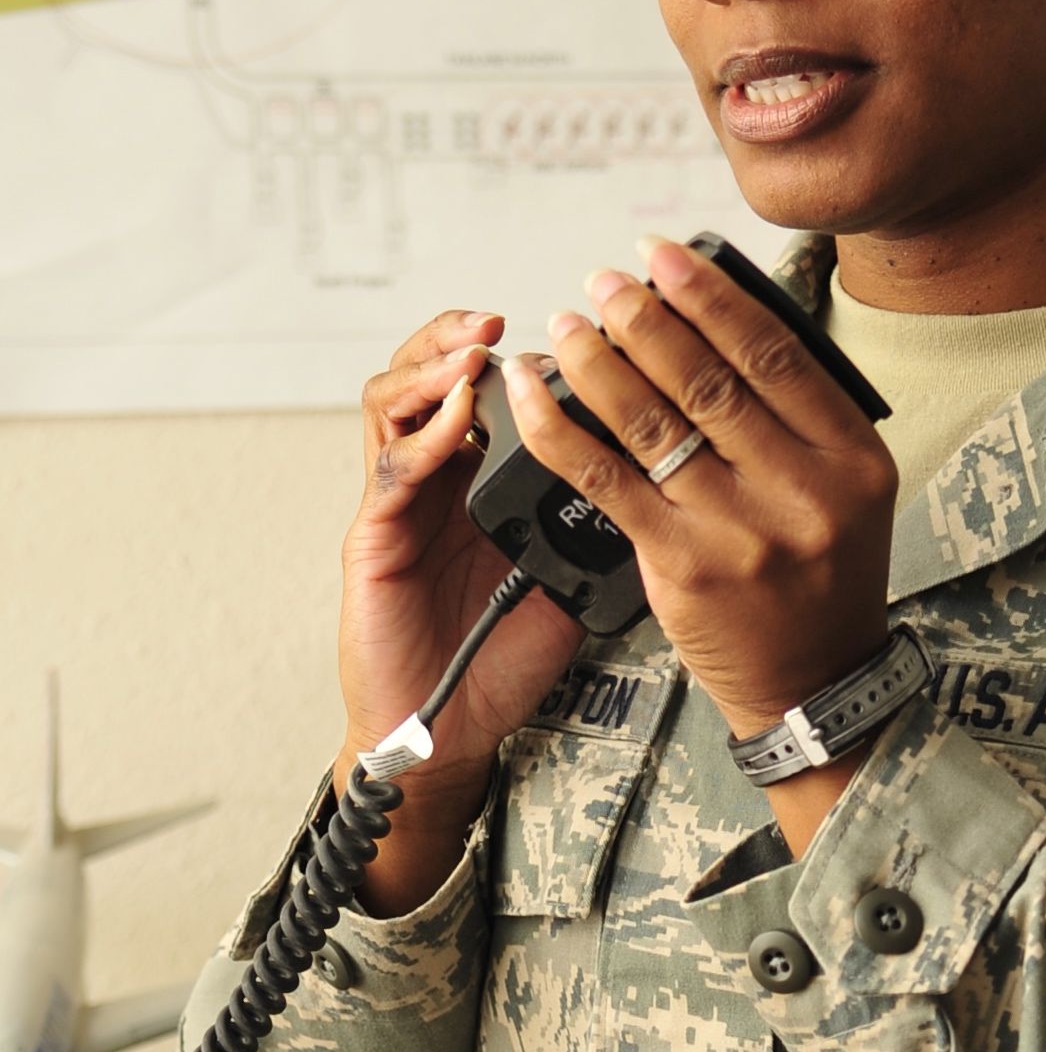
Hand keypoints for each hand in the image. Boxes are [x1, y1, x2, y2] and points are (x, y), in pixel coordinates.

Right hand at [337, 307, 585, 804]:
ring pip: (394, 404)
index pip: (483, 393)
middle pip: (427, 378)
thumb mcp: (571, 582)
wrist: (450, 731)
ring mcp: (399, 505)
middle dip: (455, 337)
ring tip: (472, 351)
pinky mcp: (373, 537)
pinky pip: (392, 469)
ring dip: (432, 368)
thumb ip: (597, 528)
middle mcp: (434, 483)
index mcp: (479, 484)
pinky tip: (457, 417)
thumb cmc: (501, 660)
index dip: (511, 357)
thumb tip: (665, 482)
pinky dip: (425, 435)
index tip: (557, 336)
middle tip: (496, 321)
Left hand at [500, 238, 897, 748]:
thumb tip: (716, 322)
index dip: (710, 295)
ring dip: (596, 358)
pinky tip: (533, 391)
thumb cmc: (818, 579)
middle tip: (603, 281)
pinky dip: (559, 425)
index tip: (663, 257)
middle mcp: (802, 490)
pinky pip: (604, 478)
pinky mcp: (680, 563)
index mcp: (852, 459)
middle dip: (644, 315)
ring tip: (566, 324)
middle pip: (709, 376)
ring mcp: (740, 530)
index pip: (774, 353)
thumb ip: (796, 419)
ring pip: (651, 419)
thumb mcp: (842, 492)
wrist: (810, 685)